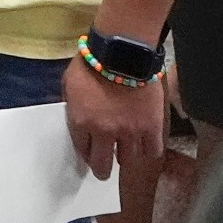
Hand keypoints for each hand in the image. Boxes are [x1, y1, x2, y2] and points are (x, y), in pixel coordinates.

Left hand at [62, 56, 162, 181]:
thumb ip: (73, 105)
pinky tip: (145, 144)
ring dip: (125, 155)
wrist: (123, 52)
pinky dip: (148, 150)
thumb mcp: (70, 83)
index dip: (86, 153)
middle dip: (102, 169)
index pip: (82, 150)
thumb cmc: (92, 62)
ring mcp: (130, 132)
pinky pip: (152, 151)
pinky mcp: (152, 127)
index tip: (90, 154)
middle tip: (103, 170)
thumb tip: (76, 116)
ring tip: (126, 149)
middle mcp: (105, 132)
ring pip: (128, 160)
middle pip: (103, 166)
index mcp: (82, 122)